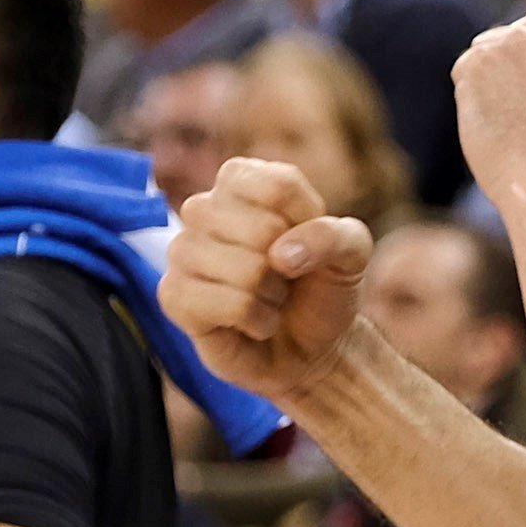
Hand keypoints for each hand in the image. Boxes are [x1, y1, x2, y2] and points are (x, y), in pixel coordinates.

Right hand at [154, 159, 376, 405]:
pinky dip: (253, 318)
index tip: (307, 240)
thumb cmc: (321, 287)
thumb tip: (281, 254)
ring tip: (270, 298)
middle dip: (289, 265)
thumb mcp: (351, 253)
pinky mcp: (173, 296)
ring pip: (242, 268)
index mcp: (242, 181)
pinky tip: (254, 321)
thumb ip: (334, 236)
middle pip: (261, 228)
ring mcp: (182, 251)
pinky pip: (222, 303)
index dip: (307, 220)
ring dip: (272, 294)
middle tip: (285, 277)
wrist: (310, 346)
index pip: (279, 185)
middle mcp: (204, 209)